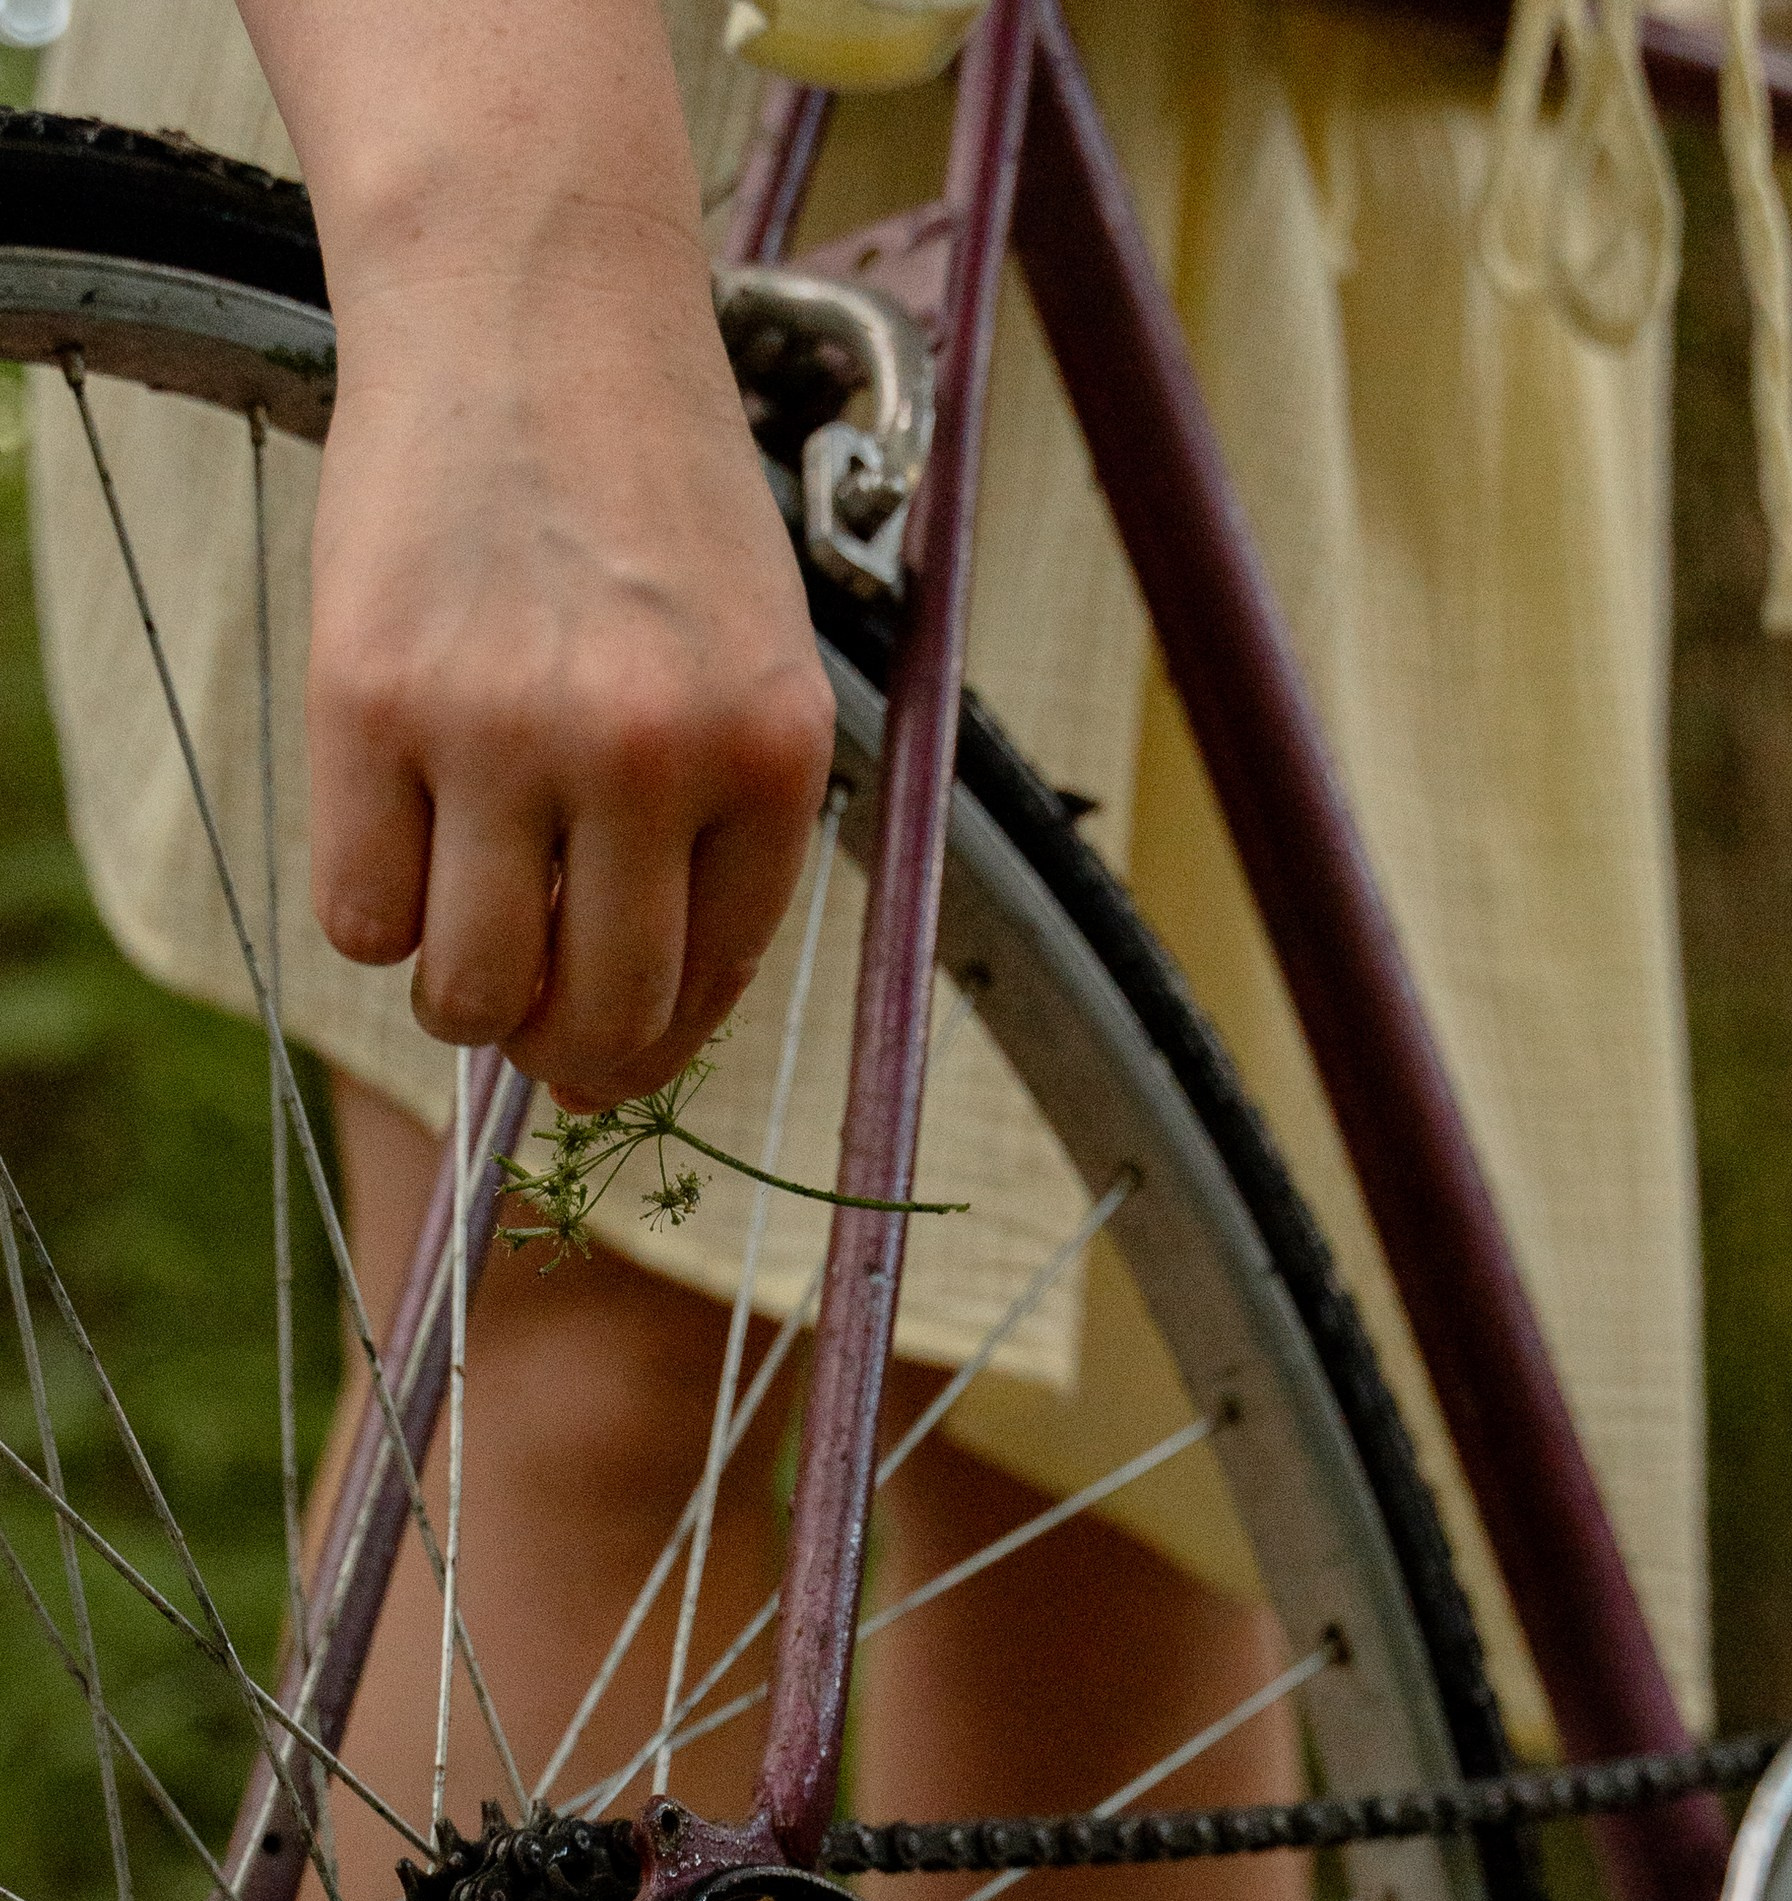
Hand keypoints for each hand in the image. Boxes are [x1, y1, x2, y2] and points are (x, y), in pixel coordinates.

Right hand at [239, 3, 834, 1111]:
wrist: (532, 300)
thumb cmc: (643, 483)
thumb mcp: (752, 651)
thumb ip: (725, 822)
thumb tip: (646, 1016)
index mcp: (771, 755)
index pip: (712, 987)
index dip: (652, 1038)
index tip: (611, 1037)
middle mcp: (651, 756)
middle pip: (593, 1021)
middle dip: (560, 1051)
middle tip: (529, 1017)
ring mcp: (505, 729)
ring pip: (468, 992)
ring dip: (460, 994)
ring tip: (459, 918)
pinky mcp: (371, 699)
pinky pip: (360, 917)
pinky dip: (373, 914)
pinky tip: (395, 842)